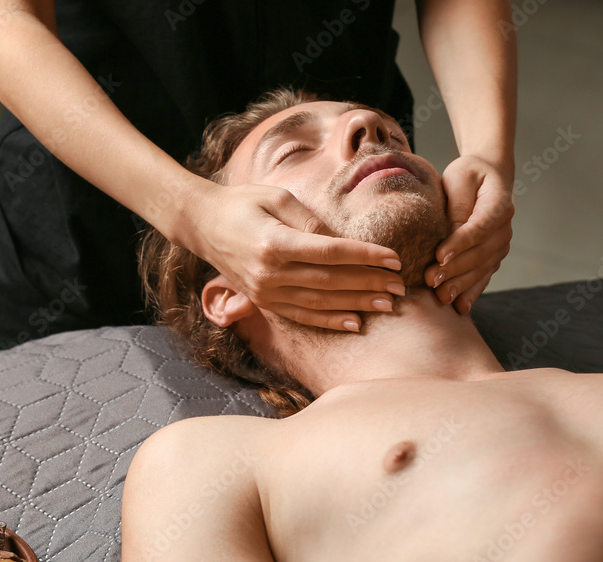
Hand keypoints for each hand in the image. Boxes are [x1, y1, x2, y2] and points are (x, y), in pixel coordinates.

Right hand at [190, 182, 405, 331]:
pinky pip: (302, 315)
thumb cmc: (242, 203)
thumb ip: (311, 222)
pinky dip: (330, 320)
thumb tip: (345, 243)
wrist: (201, 224)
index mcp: (274, 243)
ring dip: (357, 305)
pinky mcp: (262, 302)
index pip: (331, 253)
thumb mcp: (277, 198)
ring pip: (320, 303)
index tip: (393, 258)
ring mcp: (265, 292)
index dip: (365, 257)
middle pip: (330, 282)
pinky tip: (355, 322)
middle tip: (400, 286)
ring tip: (387, 304)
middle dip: (369, 284)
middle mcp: (269, 273)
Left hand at [426, 155, 513, 313]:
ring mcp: (501, 244)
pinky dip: (472, 292)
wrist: (487, 176)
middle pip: (480, 253)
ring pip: (482, 269)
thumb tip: (453, 231)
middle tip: (431, 279)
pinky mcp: (493, 256)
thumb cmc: (468, 175)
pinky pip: (484, 276)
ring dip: (461, 284)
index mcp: (499, 204)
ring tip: (441, 296)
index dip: (461, 243)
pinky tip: (460, 307)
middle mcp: (504, 227)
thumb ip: (458, 204)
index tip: (440, 255)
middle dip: (455, 269)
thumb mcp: (459, 179)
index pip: (480, 227)